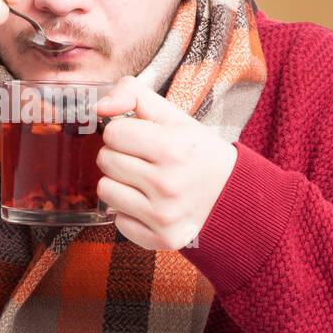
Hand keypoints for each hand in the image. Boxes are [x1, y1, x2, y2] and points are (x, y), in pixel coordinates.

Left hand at [92, 75, 237, 250]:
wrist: (234, 194)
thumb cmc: (199, 153)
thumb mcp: (173, 115)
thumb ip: (133, 94)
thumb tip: (98, 107)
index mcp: (172, 147)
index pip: (112, 133)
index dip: (124, 132)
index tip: (141, 138)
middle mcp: (168, 183)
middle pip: (105, 160)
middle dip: (120, 155)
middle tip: (144, 159)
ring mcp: (164, 215)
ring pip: (105, 190)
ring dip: (120, 183)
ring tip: (144, 181)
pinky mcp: (163, 239)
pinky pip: (118, 222)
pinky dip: (130, 213)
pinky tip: (151, 204)